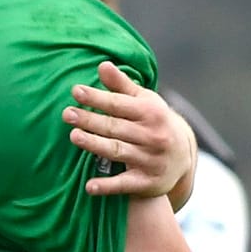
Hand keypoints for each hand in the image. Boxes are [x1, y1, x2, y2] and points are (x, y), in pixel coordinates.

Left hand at [64, 61, 197, 198]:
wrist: (183, 157)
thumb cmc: (155, 122)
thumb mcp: (145, 101)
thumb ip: (122, 85)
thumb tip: (102, 64)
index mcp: (151, 113)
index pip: (119, 104)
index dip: (98, 98)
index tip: (76, 91)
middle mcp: (153, 136)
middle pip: (116, 127)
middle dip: (91, 120)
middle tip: (66, 113)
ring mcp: (150, 160)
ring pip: (118, 151)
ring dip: (95, 145)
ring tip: (74, 136)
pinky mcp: (146, 182)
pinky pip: (124, 184)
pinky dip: (107, 186)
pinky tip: (89, 187)